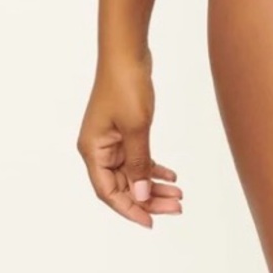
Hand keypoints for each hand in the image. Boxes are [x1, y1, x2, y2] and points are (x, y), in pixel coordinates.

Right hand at [76, 52, 182, 228]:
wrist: (127, 51)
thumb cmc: (126, 85)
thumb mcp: (136, 128)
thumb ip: (139, 164)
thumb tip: (141, 196)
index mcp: (93, 151)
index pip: (109, 192)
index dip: (129, 209)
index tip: (151, 222)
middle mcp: (98, 148)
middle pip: (123, 184)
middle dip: (148, 198)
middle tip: (176, 207)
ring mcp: (111, 138)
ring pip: (133, 171)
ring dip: (154, 184)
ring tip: (179, 195)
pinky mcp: (124, 128)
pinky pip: (138, 156)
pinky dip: (153, 166)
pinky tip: (171, 175)